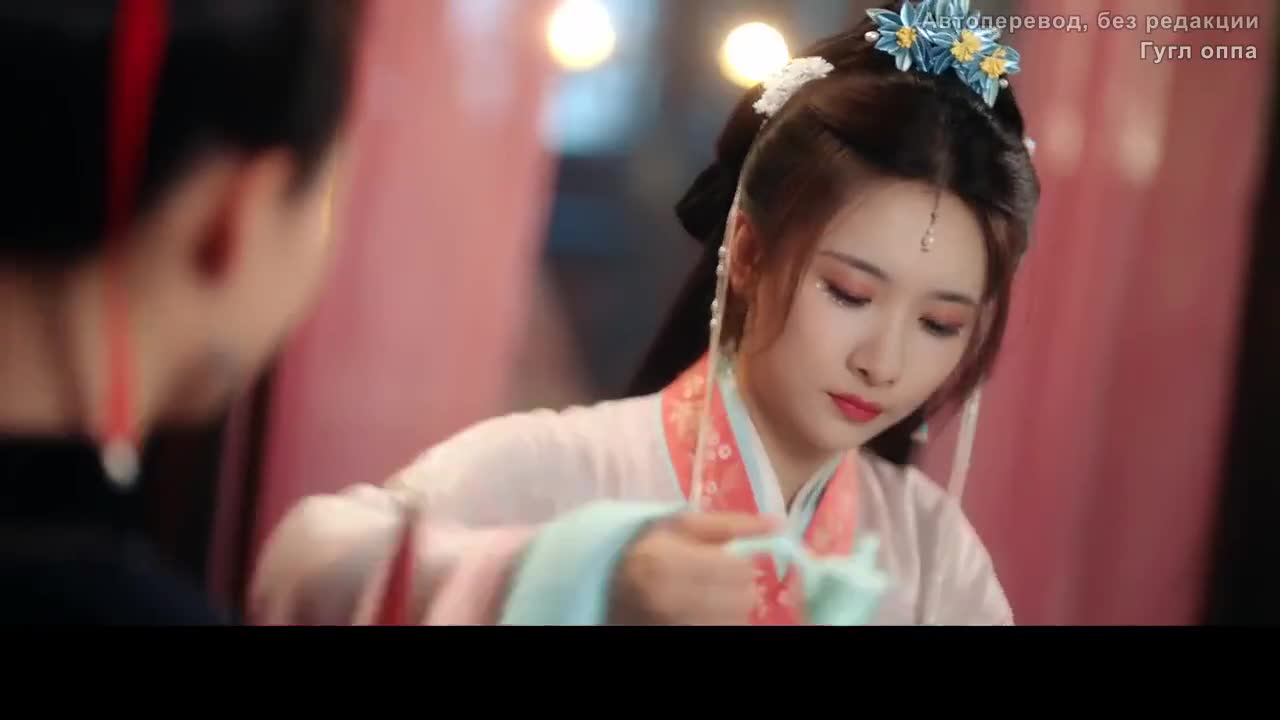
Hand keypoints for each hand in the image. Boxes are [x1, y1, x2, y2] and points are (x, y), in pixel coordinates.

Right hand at [608, 511, 780, 624]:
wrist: (610, 597)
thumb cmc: (648, 553)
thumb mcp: (678, 527)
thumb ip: (728, 523)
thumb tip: (777, 524)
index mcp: (666, 561)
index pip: (739, 570)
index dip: (738, 564)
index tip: (722, 561)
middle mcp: (668, 599)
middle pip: (744, 596)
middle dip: (736, 586)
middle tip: (714, 580)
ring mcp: (675, 625)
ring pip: (738, 618)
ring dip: (731, 607)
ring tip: (707, 597)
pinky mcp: (682, 637)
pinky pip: (726, 629)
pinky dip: (721, 621)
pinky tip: (703, 613)